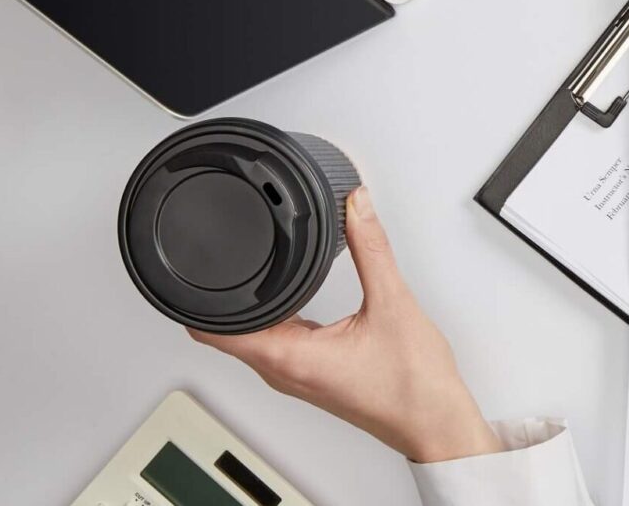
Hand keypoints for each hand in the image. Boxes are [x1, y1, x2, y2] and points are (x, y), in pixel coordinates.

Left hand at [190, 187, 502, 463]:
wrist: (435, 422)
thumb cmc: (414, 384)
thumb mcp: (393, 303)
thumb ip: (371, 248)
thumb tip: (357, 207)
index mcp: (289, 357)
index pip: (212, 330)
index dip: (193, 299)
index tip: (195, 268)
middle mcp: (284, 372)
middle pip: (225, 331)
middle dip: (222, 294)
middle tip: (228, 254)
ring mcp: (295, 377)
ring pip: (251, 337)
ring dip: (251, 308)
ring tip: (264, 273)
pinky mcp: (311, 376)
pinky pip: (275, 344)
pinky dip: (275, 319)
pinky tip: (294, 301)